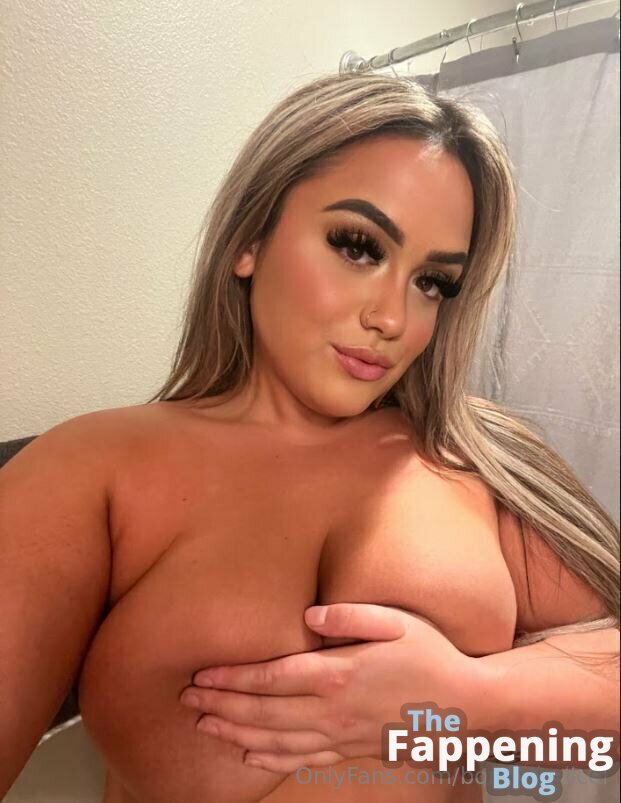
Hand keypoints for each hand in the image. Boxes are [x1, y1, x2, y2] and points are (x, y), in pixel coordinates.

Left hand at [179, 603, 490, 772]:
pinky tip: (249, 755)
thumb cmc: (430, 655)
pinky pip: (301, 759)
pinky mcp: (349, 749)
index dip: (232, 678)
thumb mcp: (395, 622)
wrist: (464, 705)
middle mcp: (330, 710)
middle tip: (186, 700)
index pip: (270, 678)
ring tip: (204, 726)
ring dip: (234, 732)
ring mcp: (339, 735)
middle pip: (263, 711)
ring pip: (274, 740)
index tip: (202, 675)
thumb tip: (308, 617)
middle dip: (221, 705)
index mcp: (336, 674)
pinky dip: (269, 759)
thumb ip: (348, 617)